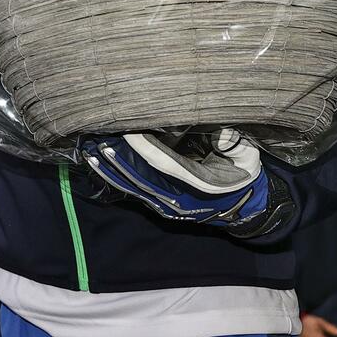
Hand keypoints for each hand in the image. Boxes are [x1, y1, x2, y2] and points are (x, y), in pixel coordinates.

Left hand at [80, 129, 284, 231]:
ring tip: (89, 148)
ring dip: (110, 166)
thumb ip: (230, 144)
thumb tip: (215, 133)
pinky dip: (114, 177)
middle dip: (118, 156)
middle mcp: (177, 194)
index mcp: (198, 182)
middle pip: (141, 174)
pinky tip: (98, 164)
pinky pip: (132, 190)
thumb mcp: (245, 156)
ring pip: (132, 183)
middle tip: (96, 135)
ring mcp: (166, 202)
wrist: (247, 206)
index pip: (164, 162)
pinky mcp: (159, 204)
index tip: (125, 130)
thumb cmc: (243, 172)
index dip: (144, 147)